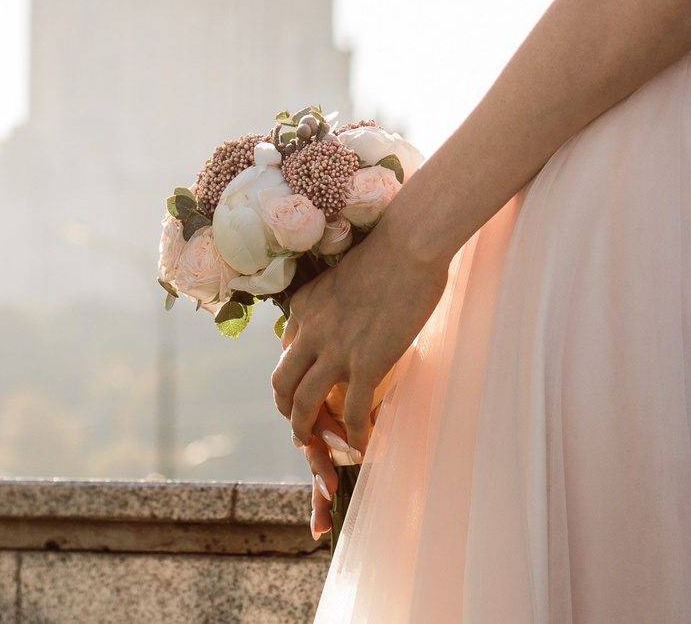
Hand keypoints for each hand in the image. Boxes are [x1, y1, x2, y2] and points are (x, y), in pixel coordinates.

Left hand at [271, 219, 449, 460]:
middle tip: (300, 428)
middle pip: (282, 384)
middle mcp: (310, 331)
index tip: (303, 390)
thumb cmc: (388, 252)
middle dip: (287, 411)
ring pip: (304, 404)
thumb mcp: (341, 276)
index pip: (285, 351)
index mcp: (303, 307)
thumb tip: (346, 321)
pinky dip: (353, 435)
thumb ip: (333, 303)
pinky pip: (352, 412)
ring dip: (307, 431)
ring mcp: (336, 351)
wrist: (408, 245)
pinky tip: (361, 445)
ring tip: (319, 446)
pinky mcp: (365, 364)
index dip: (292, 377)